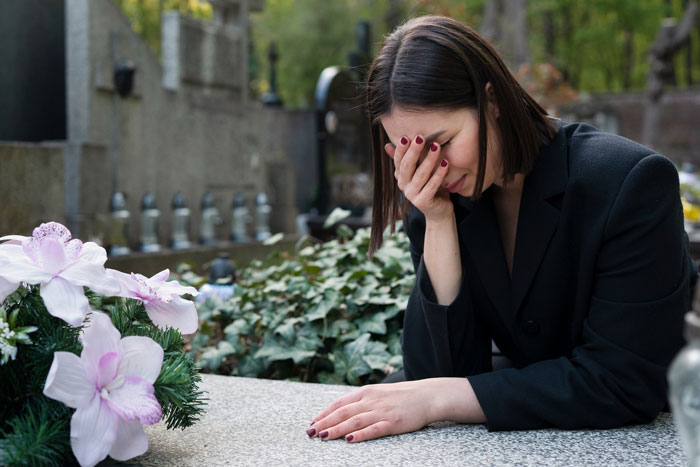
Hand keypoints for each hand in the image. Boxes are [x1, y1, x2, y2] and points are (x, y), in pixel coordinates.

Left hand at [307, 380, 434, 442]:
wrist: (427, 396)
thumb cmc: (401, 396)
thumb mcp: (378, 393)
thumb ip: (362, 401)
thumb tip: (342, 411)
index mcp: (366, 392)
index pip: (340, 403)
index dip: (324, 413)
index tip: (312, 423)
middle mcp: (371, 400)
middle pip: (343, 412)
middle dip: (325, 423)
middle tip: (311, 432)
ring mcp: (382, 411)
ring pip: (354, 421)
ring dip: (337, 429)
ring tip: (324, 437)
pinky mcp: (393, 423)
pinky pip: (374, 429)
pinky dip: (361, 435)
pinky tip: (350, 439)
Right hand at [385, 135, 452, 222]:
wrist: (438, 211)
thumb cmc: (430, 187)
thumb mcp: (418, 171)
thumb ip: (408, 158)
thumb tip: (387, 145)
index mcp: (401, 176)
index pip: (398, 160)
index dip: (401, 149)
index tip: (407, 136)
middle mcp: (403, 186)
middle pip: (407, 166)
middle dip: (413, 151)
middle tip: (420, 138)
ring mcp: (412, 195)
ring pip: (420, 175)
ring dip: (429, 159)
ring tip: (436, 146)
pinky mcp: (423, 202)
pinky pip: (432, 186)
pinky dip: (439, 174)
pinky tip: (445, 162)